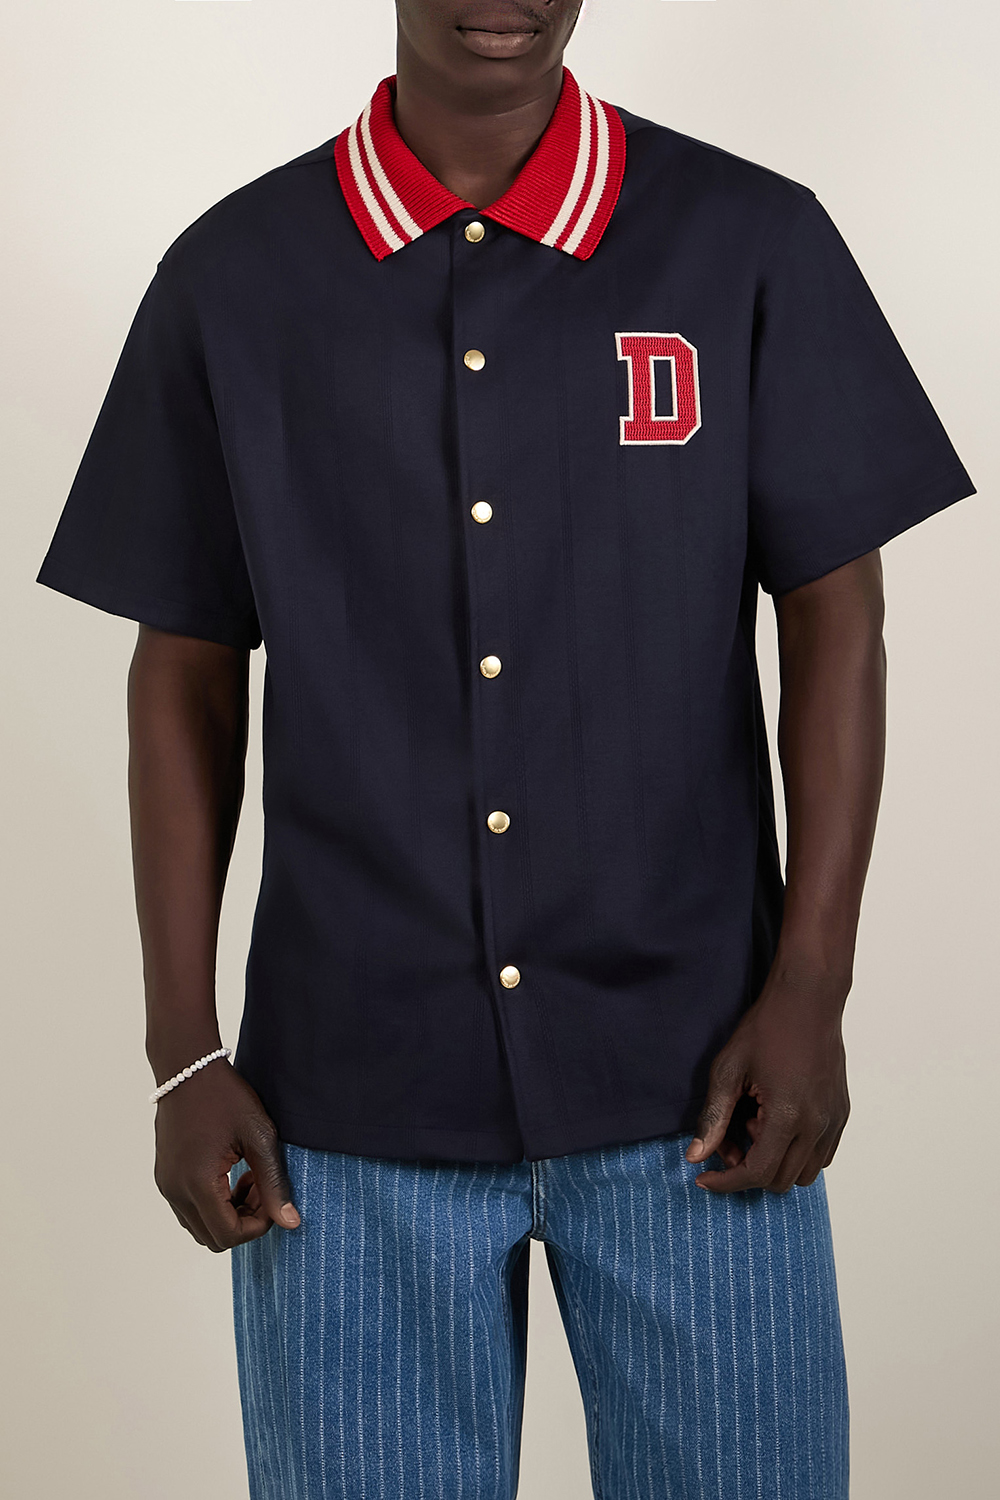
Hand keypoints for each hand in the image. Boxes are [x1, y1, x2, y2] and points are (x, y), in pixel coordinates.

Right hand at [153, 1061, 300, 1250]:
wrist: (188, 1068)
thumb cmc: (225, 1096)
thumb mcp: (258, 1136)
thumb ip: (274, 1183)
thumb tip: (289, 1222)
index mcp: (198, 1183)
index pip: (229, 1235)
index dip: (258, 1225)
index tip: (271, 1196)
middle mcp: (175, 1191)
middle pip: (213, 1238)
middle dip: (245, 1220)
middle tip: (262, 1185)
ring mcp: (167, 1185)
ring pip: (201, 1226)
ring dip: (229, 1213)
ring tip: (249, 1177)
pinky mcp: (165, 1177)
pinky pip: (189, 1209)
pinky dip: (213, 1203)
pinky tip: (232, 1172)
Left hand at [684, 977, 849, 1193]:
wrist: (808, 1000)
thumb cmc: (767, 1028)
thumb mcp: (728, 1069)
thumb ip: (713, 1117)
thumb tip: (696, 1156)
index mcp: (787, 1116)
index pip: (757, 1173)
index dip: (726, 1182)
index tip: (704, 1177)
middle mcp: (817, 1126)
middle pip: (780, 1181)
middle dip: (747, 1171)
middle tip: (728, 1140)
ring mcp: (833, 1121)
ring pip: (805, 1175)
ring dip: (775, 1164)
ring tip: (755, 1127)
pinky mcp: (841, 1114)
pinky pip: (821, 1156)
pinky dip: (797, 1155)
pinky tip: (776, 1124)